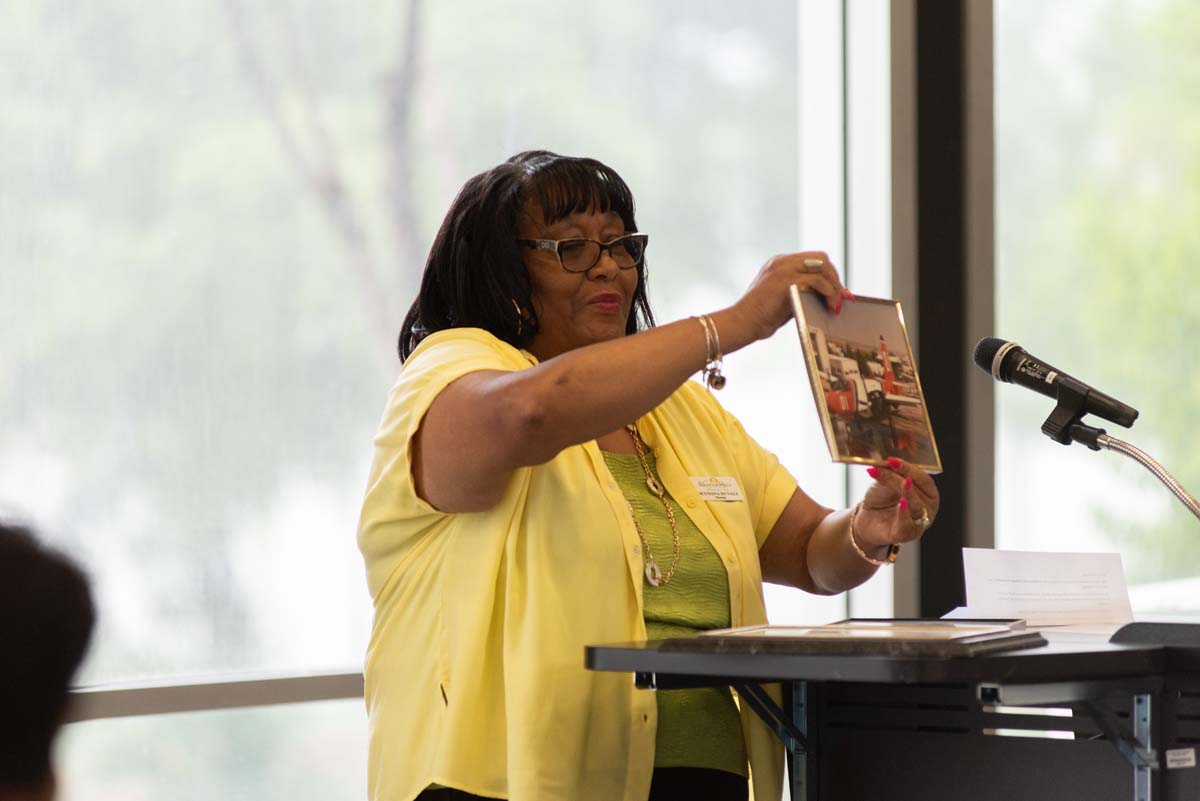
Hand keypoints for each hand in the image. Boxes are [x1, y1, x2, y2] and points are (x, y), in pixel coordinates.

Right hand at [729, 251, 852, 343]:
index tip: (837, 291)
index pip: (813, 259)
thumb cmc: (762, 317)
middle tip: (841, 297)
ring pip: (822, 266)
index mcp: (780, 263)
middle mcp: (782, 261)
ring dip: (834, 286)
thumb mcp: (785, 299)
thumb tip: (827, 297)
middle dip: (835, 278)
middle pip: (821, 259)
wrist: (742, 323)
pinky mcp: (786, 280)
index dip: (829, 274)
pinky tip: (829, 304)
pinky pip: (816, 280)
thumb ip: (802, 292)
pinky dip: (827, 291)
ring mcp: (783, 268)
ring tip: (836, 304)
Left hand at [854, 457, 939, 551]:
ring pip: (916, 506)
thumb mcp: (884, 483)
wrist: (865, 519)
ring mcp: (919, 523)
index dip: (909, 467)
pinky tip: (902, 503)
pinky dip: (905, 513)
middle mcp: (927, 508)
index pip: (923, 478)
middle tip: (892, 465)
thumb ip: (890, 474)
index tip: (892, 459)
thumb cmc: (880, 499)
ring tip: (901, 481)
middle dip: (906, 475)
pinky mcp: (906, 535)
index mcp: (926, 493)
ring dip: (907, 492)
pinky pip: (908, 524)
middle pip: (920, 489)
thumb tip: (889, 462)